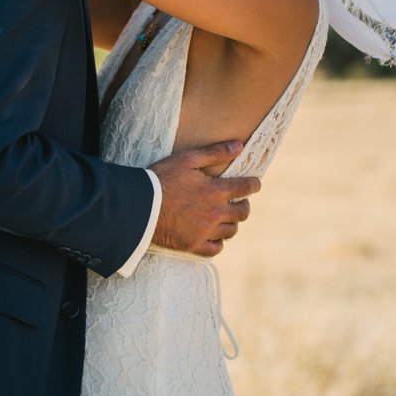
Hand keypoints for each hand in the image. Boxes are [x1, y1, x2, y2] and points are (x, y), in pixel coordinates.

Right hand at [149, 141, 259, 257]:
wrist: (140, 207)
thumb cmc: (162, 178)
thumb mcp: (188, 159)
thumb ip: (215, 152)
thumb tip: (240, 146)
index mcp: (216, 191)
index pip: (245, 188)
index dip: (254, 185)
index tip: (255, 184)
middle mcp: (215, 213)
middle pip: (242, 213)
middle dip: (244, 205)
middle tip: (240, 201)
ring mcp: (205, 232)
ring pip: (231, 231)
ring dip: (233, 223)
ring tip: (227, 218)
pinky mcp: (193, 245)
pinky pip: (215, 249)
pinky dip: (218, 243)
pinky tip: (214, 236)